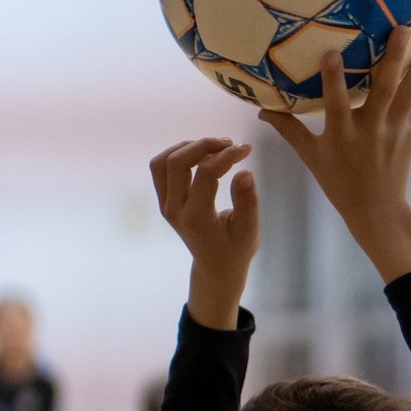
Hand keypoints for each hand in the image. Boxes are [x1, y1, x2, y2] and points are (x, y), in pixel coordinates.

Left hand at [149, 136, 258, 329]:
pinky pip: (161, 168)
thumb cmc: (236, 249)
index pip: (205, 174)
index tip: (247, 149)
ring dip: (188, 147)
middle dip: (204, 145)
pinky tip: (202, 155)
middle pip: (176, 162)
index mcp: (196, 218)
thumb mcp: (249, 230)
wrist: (215, 266)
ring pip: (163, 162)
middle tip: (230, 144)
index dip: (227, 156)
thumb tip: (245, 172)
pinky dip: (179, 154)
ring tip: (214, 147)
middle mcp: (174, 209)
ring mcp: (165, 204)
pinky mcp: (164, 199)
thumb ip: (247, 202)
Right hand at [257, 25, 410, 283]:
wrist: (377, 208)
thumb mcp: (311, 156)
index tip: (331, 52)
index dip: (333, 79)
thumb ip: (288, 128)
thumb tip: (261, 109)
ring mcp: (395, 127)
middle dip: (394, 57)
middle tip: (403, 27)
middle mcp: (372, 127)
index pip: (336, 103)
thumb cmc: (339, 181)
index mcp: (343, 134)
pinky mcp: (410, 128)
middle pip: (385, 88)